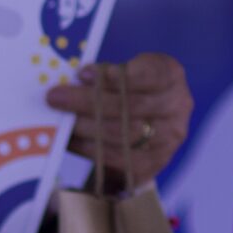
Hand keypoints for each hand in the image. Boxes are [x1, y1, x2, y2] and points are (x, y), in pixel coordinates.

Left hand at [45, 52, 192, 193]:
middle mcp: (177, 106)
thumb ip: (105, 75)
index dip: (114, 75)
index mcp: (171, 75)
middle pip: (130, 105)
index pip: (147, 74)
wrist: (148, 121)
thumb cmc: (129, 88)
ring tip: (62, 121)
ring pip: (123, 134)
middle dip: (87, 101)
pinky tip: (72, 141)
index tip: (82, 74)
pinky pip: (121, 160)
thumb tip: (69, 82)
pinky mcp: (156, 162)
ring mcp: (169, 137)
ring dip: (87, 127)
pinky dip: (92, 150)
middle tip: (56, 98)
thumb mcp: (125, 71)